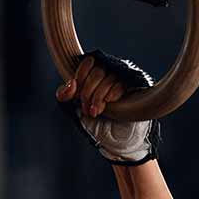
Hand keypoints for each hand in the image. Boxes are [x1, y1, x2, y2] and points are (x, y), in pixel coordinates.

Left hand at [55, 50, 159, 165]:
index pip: (88, 62)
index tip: (77, 94)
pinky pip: (120, 85)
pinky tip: (109, 104)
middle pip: (97, 72)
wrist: (116, 136)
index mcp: (94, 70)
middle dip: (88, 92)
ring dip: (98, 97)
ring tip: (94, 111)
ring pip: (108, 79)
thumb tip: (71, 84)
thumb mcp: (74, 105)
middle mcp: (110, 70)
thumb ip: (65, 93)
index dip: (80, 77)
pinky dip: (111, 95)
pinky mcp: (133, 86)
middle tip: (85, 109)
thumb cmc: (95, 116)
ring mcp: (122, 77)